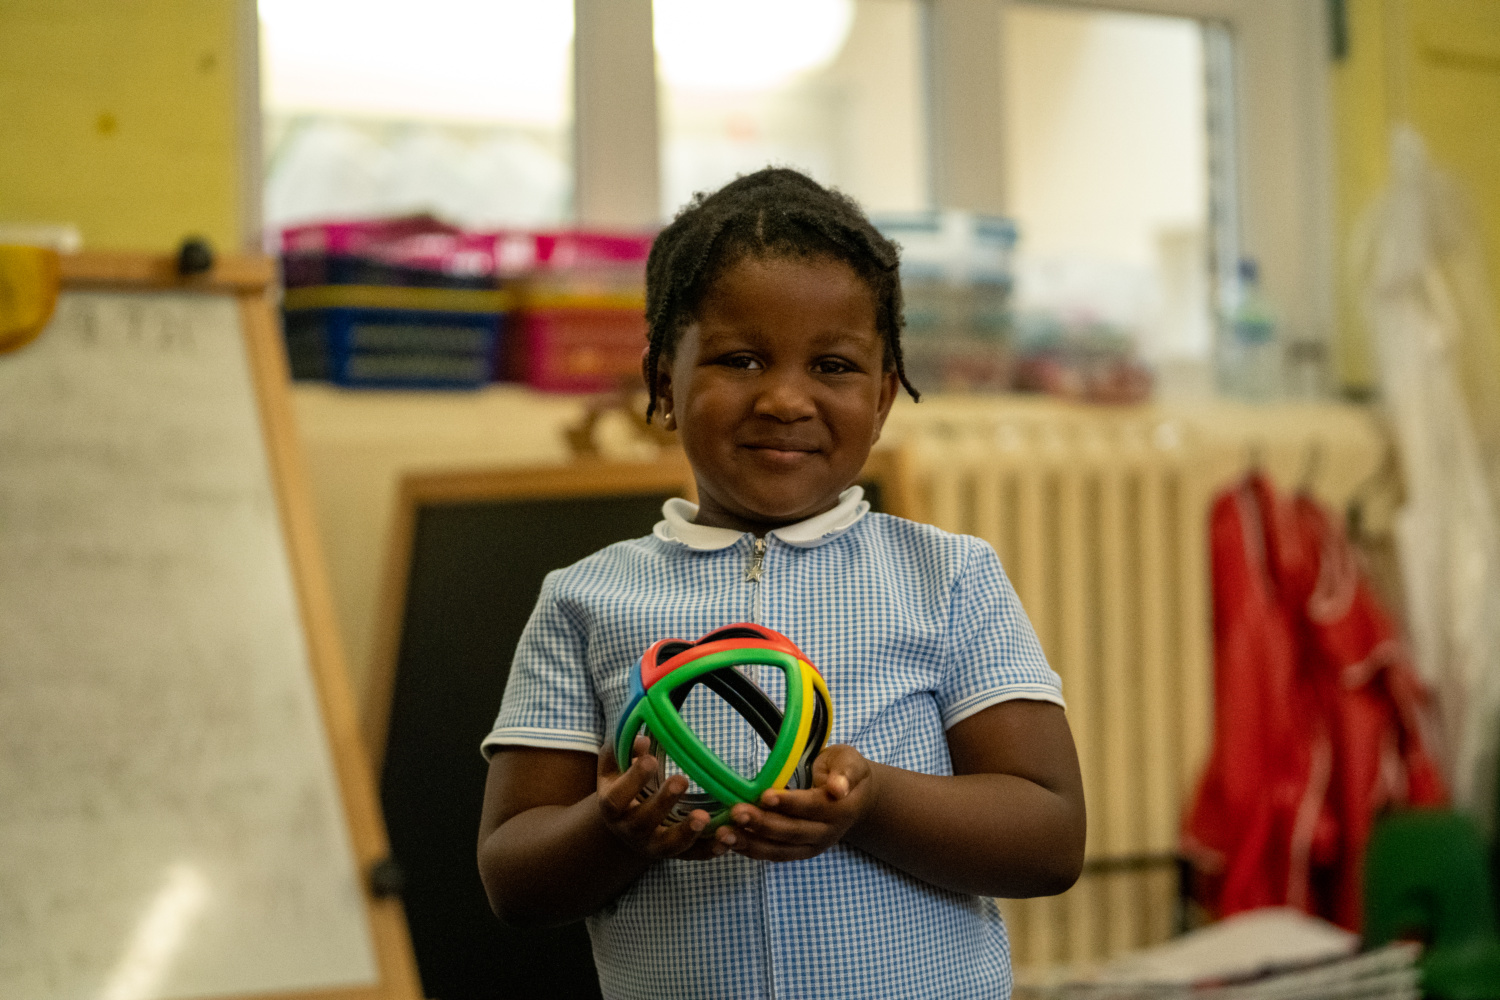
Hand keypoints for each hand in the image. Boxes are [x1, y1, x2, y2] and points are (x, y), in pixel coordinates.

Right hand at [596, 737, 727, 859]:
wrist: (624, 824)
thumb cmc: (622, 785)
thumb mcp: (615, 767)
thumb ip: (623, 750)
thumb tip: (642, 740)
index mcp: (612, 807)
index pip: (617, 798)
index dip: (633, 780)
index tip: (651, 760)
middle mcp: (629, 830)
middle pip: (643, 822)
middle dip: (663, 802)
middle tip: (681, 780)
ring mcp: (652, 845)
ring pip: (668, 845)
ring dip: (687, 832)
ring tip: (704, 817)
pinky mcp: (674, 853)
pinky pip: (692, 855)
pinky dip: (709, 850)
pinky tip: (725, 841)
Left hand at [715, 744, 874, 861]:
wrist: (855, 799)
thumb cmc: (845, 772)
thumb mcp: (851, 762)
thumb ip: (846, 773)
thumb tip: (838, 788)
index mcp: (841, 809)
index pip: (813, 807)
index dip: (789, 803)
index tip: (765, 796)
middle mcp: (826, 833)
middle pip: (792, 832)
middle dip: (762, 824)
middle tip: (737, 812)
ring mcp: (811, 846)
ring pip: (779, 849)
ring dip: (750, 842)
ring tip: (723, 834)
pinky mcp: (797, 851)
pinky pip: (772, 854)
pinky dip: (750, 850)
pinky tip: (729, 841)